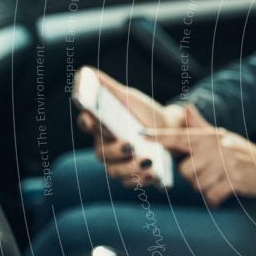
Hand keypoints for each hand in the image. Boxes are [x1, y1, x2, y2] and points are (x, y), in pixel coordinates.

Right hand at [76, 68, 185, 187]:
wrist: (170, 129)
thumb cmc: (144, 113)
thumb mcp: (129, 98)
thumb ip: (107, 87)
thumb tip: (84, 72)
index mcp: (101, 127)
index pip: (87, 124)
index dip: (88, 122)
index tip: (92, 118)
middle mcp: (105, 147)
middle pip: (102, 153)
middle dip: (116, 150)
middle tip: (131, 145)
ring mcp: (118, 164)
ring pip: (116, 171)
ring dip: (131, 168)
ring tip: (148, 162)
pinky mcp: (132, 176)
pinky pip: (132, 182)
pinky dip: (142, 179)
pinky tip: (154, 174)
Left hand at [148, 106, 255, 212]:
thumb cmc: (244, 155)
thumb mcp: (224, 138)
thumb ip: (200, 126)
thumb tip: (186, 108)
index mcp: (211, 137)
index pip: (179, 136)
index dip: (159, 137)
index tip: (139, 135)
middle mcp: (217, 147)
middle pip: (185, 170)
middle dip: (195, 178)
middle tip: (211, 174)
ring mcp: (227, 163)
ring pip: (198, 185)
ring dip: (206, 189)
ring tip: (220, 182)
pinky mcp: (235, 180)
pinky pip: (211, 196)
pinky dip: (216, 199)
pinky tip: (225, 193)